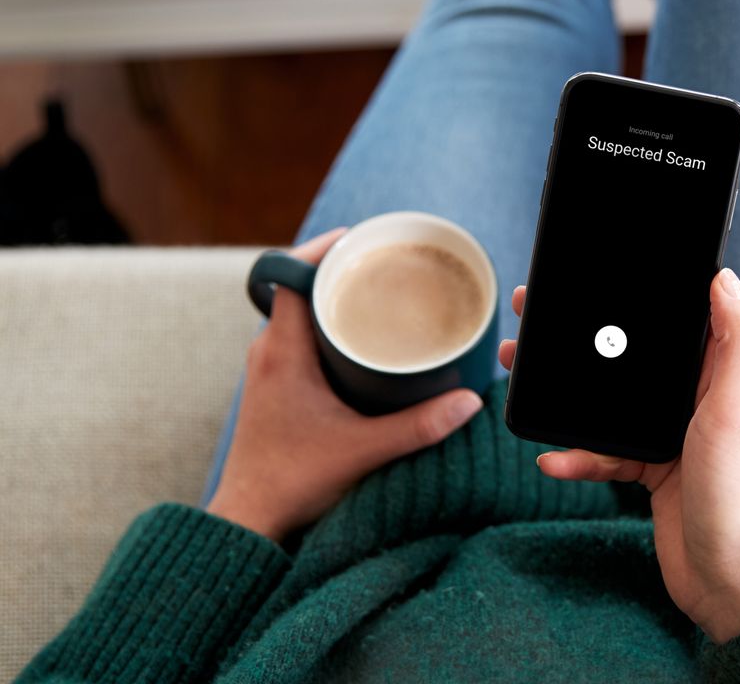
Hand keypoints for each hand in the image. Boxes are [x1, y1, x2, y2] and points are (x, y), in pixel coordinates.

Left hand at [207, 228, 484, 542]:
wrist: (250, 520)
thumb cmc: (293, 481)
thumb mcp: (364, 450)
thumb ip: (419, 427)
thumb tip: (470, 402)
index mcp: (281, 351)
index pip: (289, 274)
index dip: (322, 250)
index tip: (360, 239)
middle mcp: (268, 351)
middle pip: (299, 288)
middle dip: (340, 272)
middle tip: (383, 265)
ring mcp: (267, 369)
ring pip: (298, 313)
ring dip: (333, 301)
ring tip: (377, 296)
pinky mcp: (274, 387)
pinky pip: (298, 337)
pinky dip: (326, 327)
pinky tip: (359, 341)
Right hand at [498, 269, 739, 642]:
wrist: (736, 588)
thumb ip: (738, 340)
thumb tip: (725, 278)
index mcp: (730, 374)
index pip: (684, 317)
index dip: (645, 294)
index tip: (598, 275)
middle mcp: (703, 398)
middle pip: (636, 354)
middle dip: (588, 340)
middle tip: (536, 319)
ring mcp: (676, 435)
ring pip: (612, 400)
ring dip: (570, 392)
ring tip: (521, 374)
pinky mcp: (655, 471)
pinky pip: (606, 451)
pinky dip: (578, 454)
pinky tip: (553, 459)